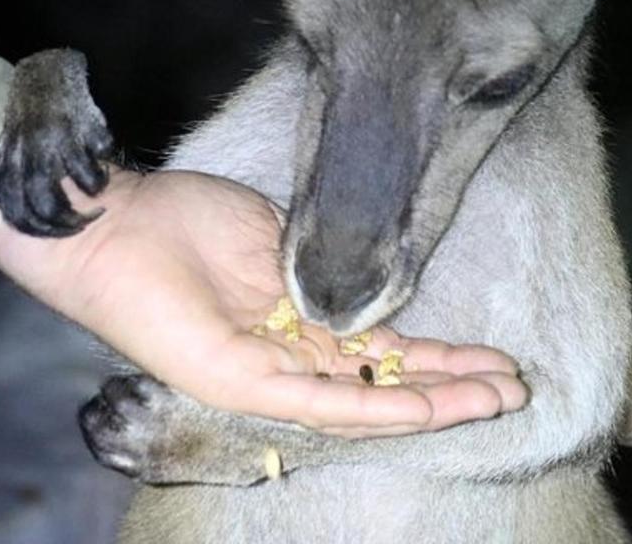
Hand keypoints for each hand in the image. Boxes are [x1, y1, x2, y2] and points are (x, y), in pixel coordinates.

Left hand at [0, 167, 527, 435]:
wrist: (115, 222)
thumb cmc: (185, 220)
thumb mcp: (276, 236)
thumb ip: (325, 261)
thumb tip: (373, 269)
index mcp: (299, 321)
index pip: (384, 348)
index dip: (442, 356)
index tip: (495, 354)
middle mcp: (291, 355)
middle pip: (387, 380)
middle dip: (455, 385)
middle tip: (517, 388)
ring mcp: (267, 372)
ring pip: (365, 397)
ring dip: (434, 401)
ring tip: (497, 400)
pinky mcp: (238, 379)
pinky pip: (318, 399)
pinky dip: (376, 405)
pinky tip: (425, 409)